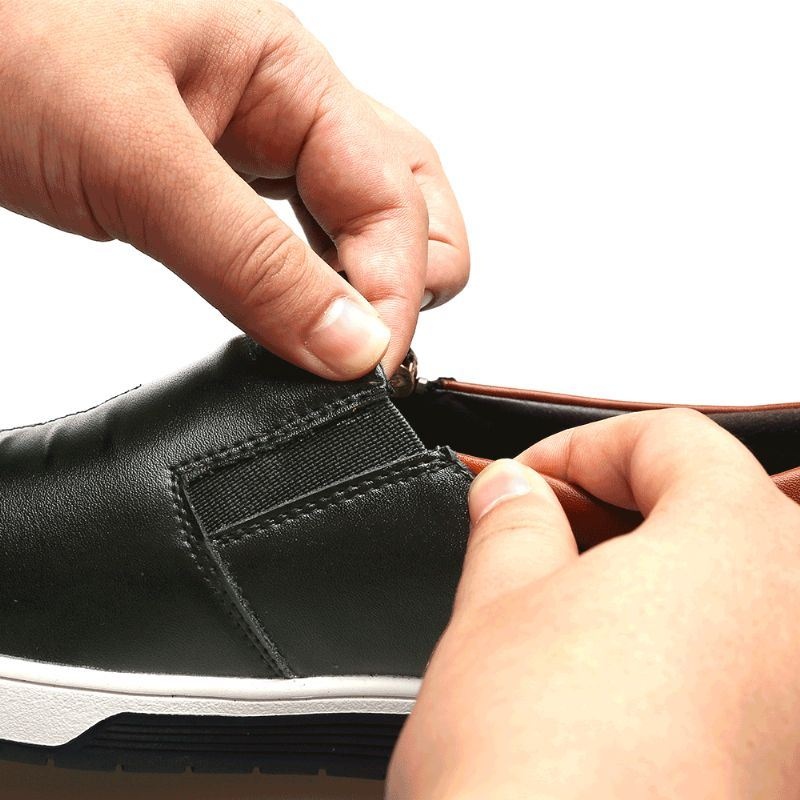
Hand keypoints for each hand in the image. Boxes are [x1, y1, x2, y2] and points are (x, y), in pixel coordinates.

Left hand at [0, 1, 467, 377]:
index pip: (393, 202)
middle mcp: (287, 107)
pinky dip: (309, 284)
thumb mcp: (135, 158)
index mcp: (291, 74)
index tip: (367, 370)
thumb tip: (351, 345)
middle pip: (409, 201)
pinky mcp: (213, 179)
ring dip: (364, 285)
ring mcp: (253, 143)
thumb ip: (252, 263)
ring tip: (331, 343)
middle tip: (365, 352)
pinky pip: (294, 236)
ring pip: (360, 220)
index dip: (393, 296)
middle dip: (407, 279)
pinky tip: (290, 314)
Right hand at [387, 409, 799, 798]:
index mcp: (742, 544)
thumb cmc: (538, 778)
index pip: (671, 438)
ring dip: (652, 582)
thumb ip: (513, 524)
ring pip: (736, 593)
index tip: (527, 485)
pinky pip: (748, 671)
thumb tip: (514, 493)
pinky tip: (615, 684)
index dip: (580, 450)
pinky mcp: (787, 768)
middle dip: (620, 510)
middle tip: (544, 541)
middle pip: (719, 507)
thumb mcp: (497, 608)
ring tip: (568, 614)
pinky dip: (685, 653)